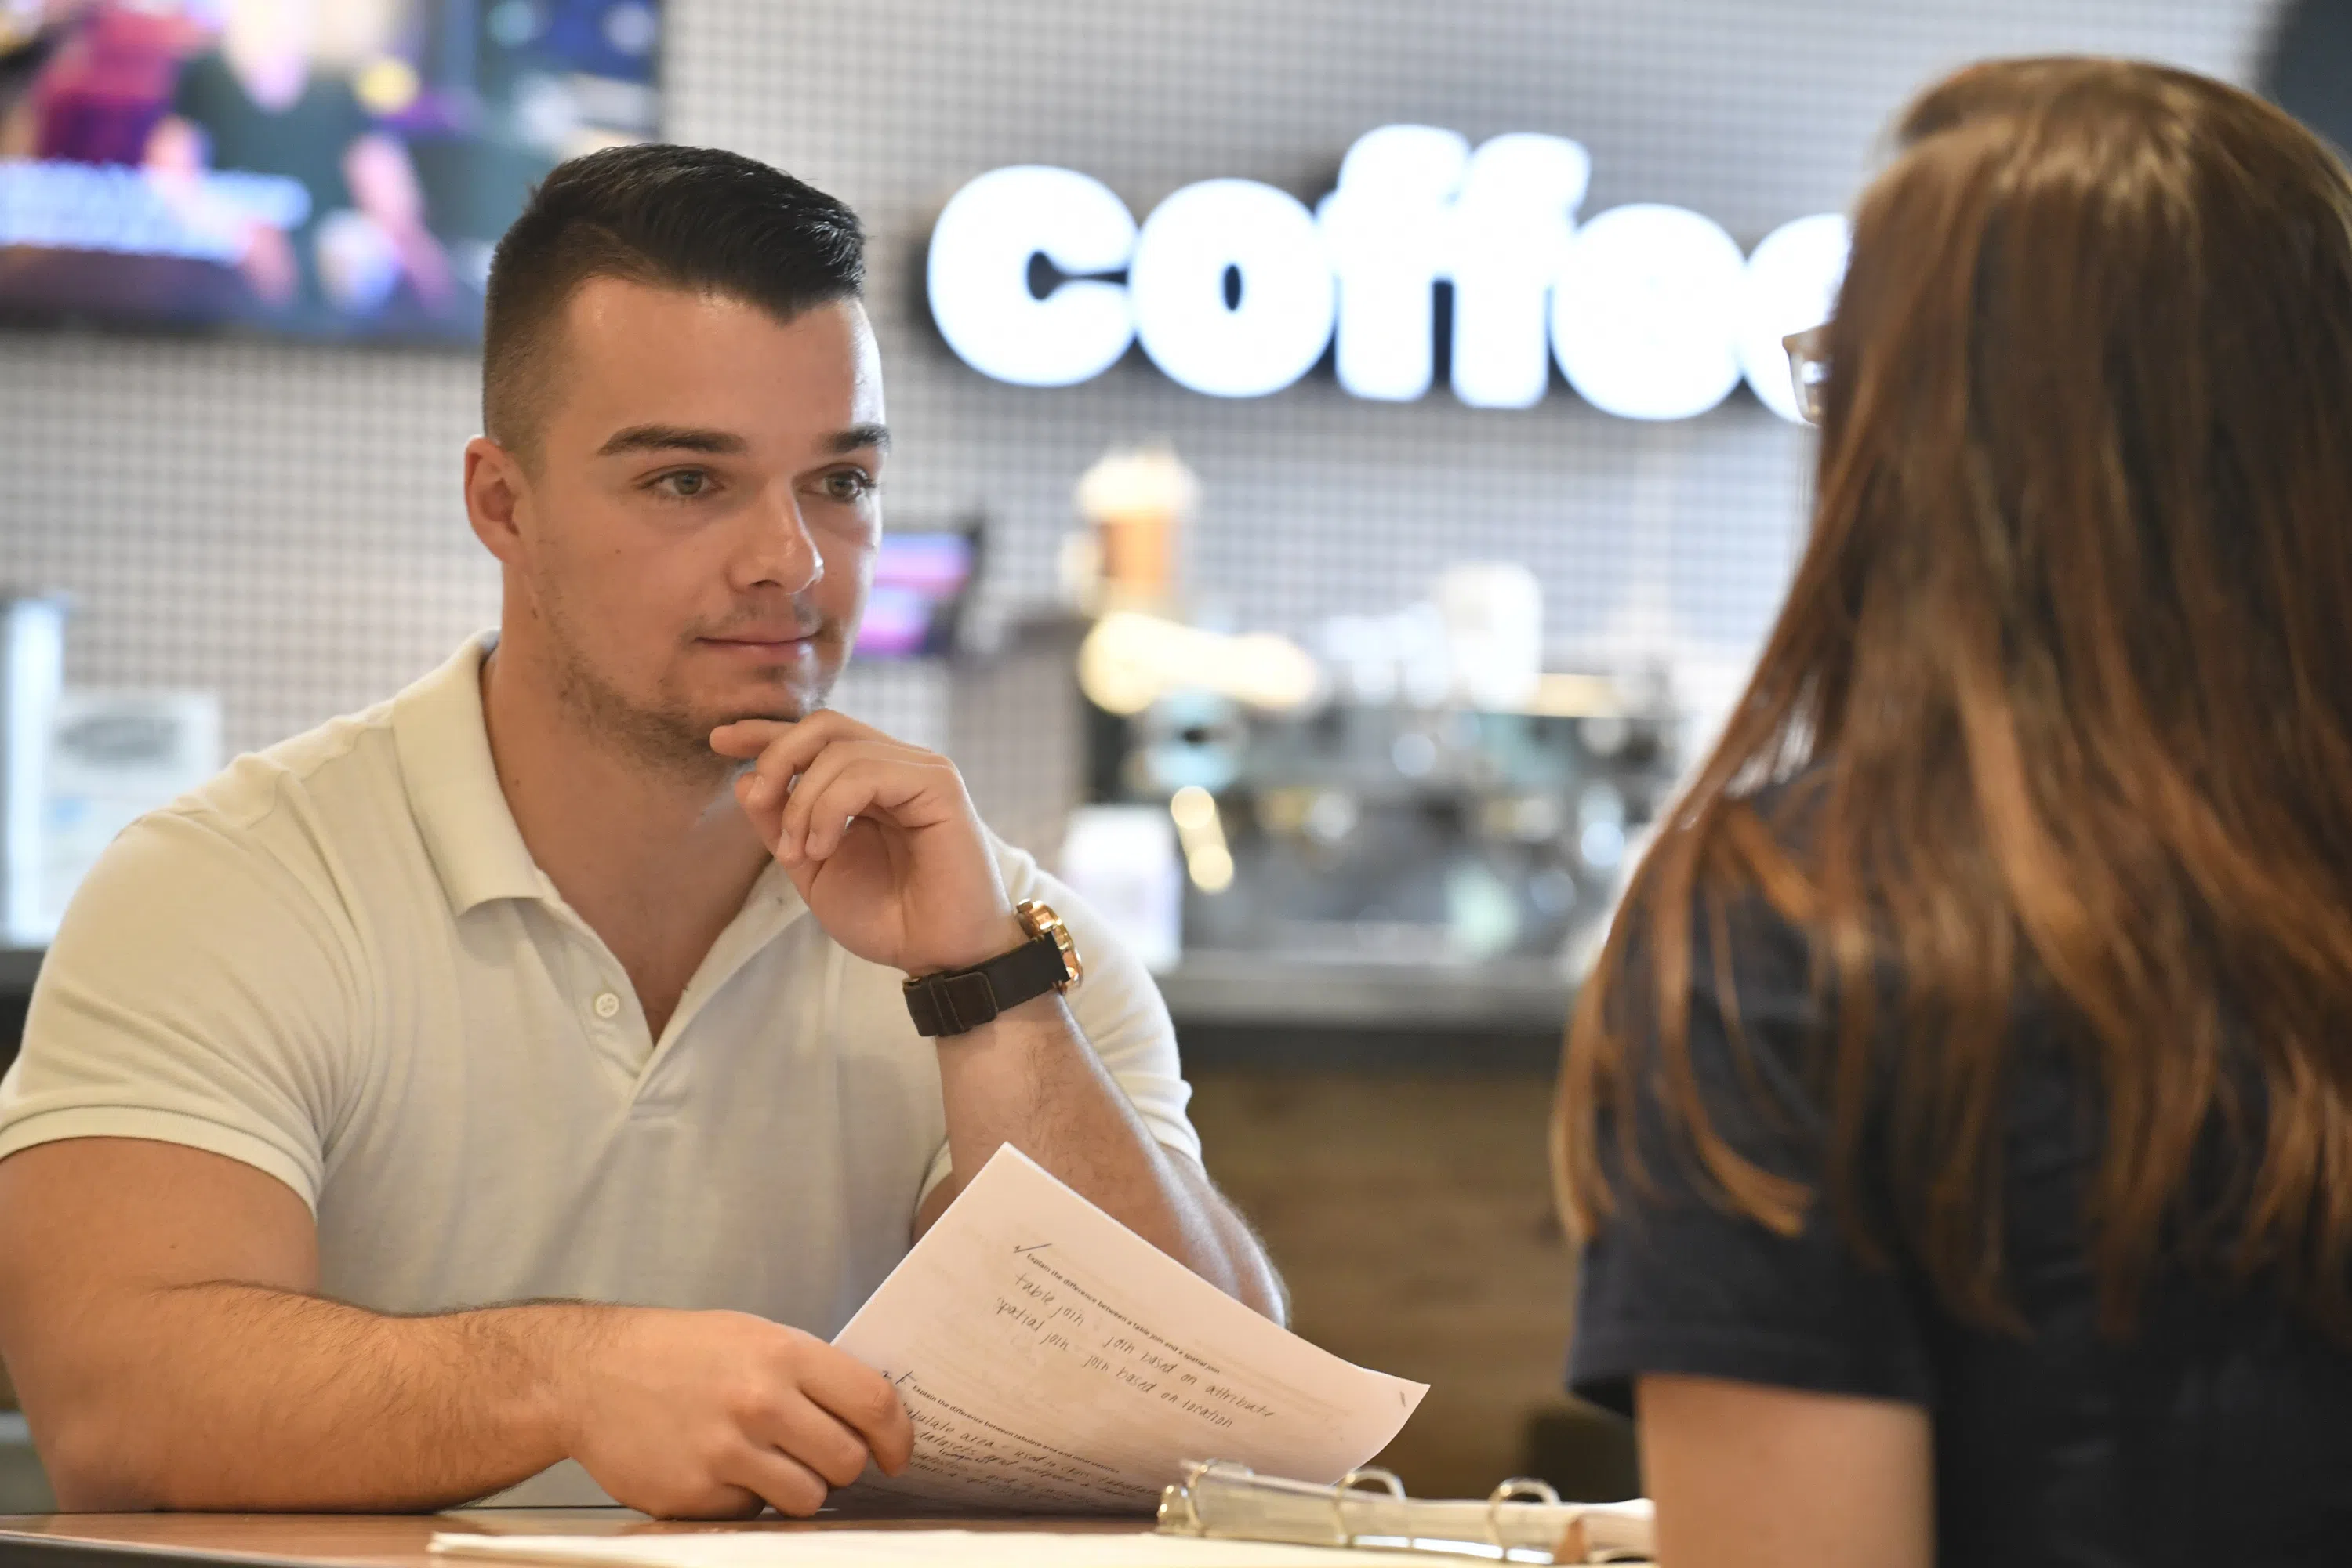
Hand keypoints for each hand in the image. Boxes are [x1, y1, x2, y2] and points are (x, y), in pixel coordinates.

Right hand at [558, 1307, 912, 1517]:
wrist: (589, 1375)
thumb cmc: (677, 1352)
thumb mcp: (751, 1336)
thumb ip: (808, 1371)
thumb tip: (867, 1412)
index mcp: (782, 1354)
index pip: (873, 1402)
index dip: (898, 1436)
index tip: (897, 1453)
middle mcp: (760, 1402)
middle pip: (847, 1461)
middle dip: (844, 1466)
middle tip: (823, 1456)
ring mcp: (727, 1452)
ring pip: (808, 1498)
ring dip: (799, 1489)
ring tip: (767, 1462)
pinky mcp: (697, 1495)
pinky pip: (754, 1513)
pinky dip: (746, 1500)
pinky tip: (719, 1469)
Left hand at [710, 712, 1023, 974]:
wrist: (939, 958)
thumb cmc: (889, 919)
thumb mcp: (813, 870)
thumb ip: (782, 825)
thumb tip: (747, 780)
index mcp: (870, 783)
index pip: (816, 738)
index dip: (766, 732)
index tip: (718, 739)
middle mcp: (897, 767)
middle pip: (825, 725)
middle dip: (777, 754)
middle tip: (760, 801)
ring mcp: (921, 771)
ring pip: (839, 748)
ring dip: (802, 801)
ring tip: (799, 852)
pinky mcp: (939, 785)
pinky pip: (866, 772)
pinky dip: (830, 807)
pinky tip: (823, 846)